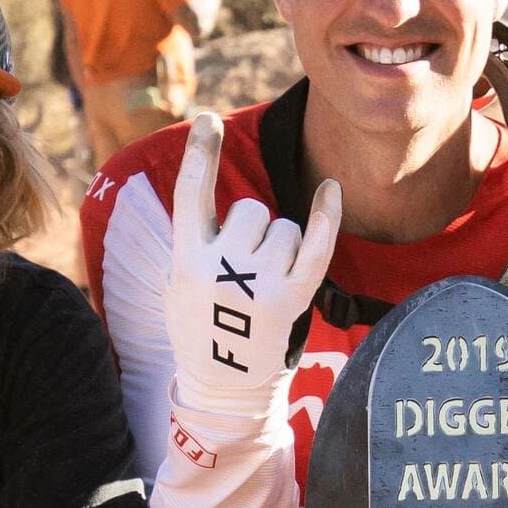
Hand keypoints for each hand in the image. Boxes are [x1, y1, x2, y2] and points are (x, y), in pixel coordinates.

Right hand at [165, 108, 342, 422]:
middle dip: (252, 227)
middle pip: (250, 210)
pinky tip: (331, 190)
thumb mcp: (177, 283)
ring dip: (280, 244)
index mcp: (186, 260)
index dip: (201, 153)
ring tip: (263, 283)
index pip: (192, 194)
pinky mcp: (293, 299)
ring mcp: (259, 284)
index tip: (207, 119)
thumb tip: (201, 176)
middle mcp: (221, 269)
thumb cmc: (201, 327)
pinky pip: (316, 245)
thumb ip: (191, 239)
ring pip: (283, 227)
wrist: (225, 388)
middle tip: (243, 266)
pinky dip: (326, 216)